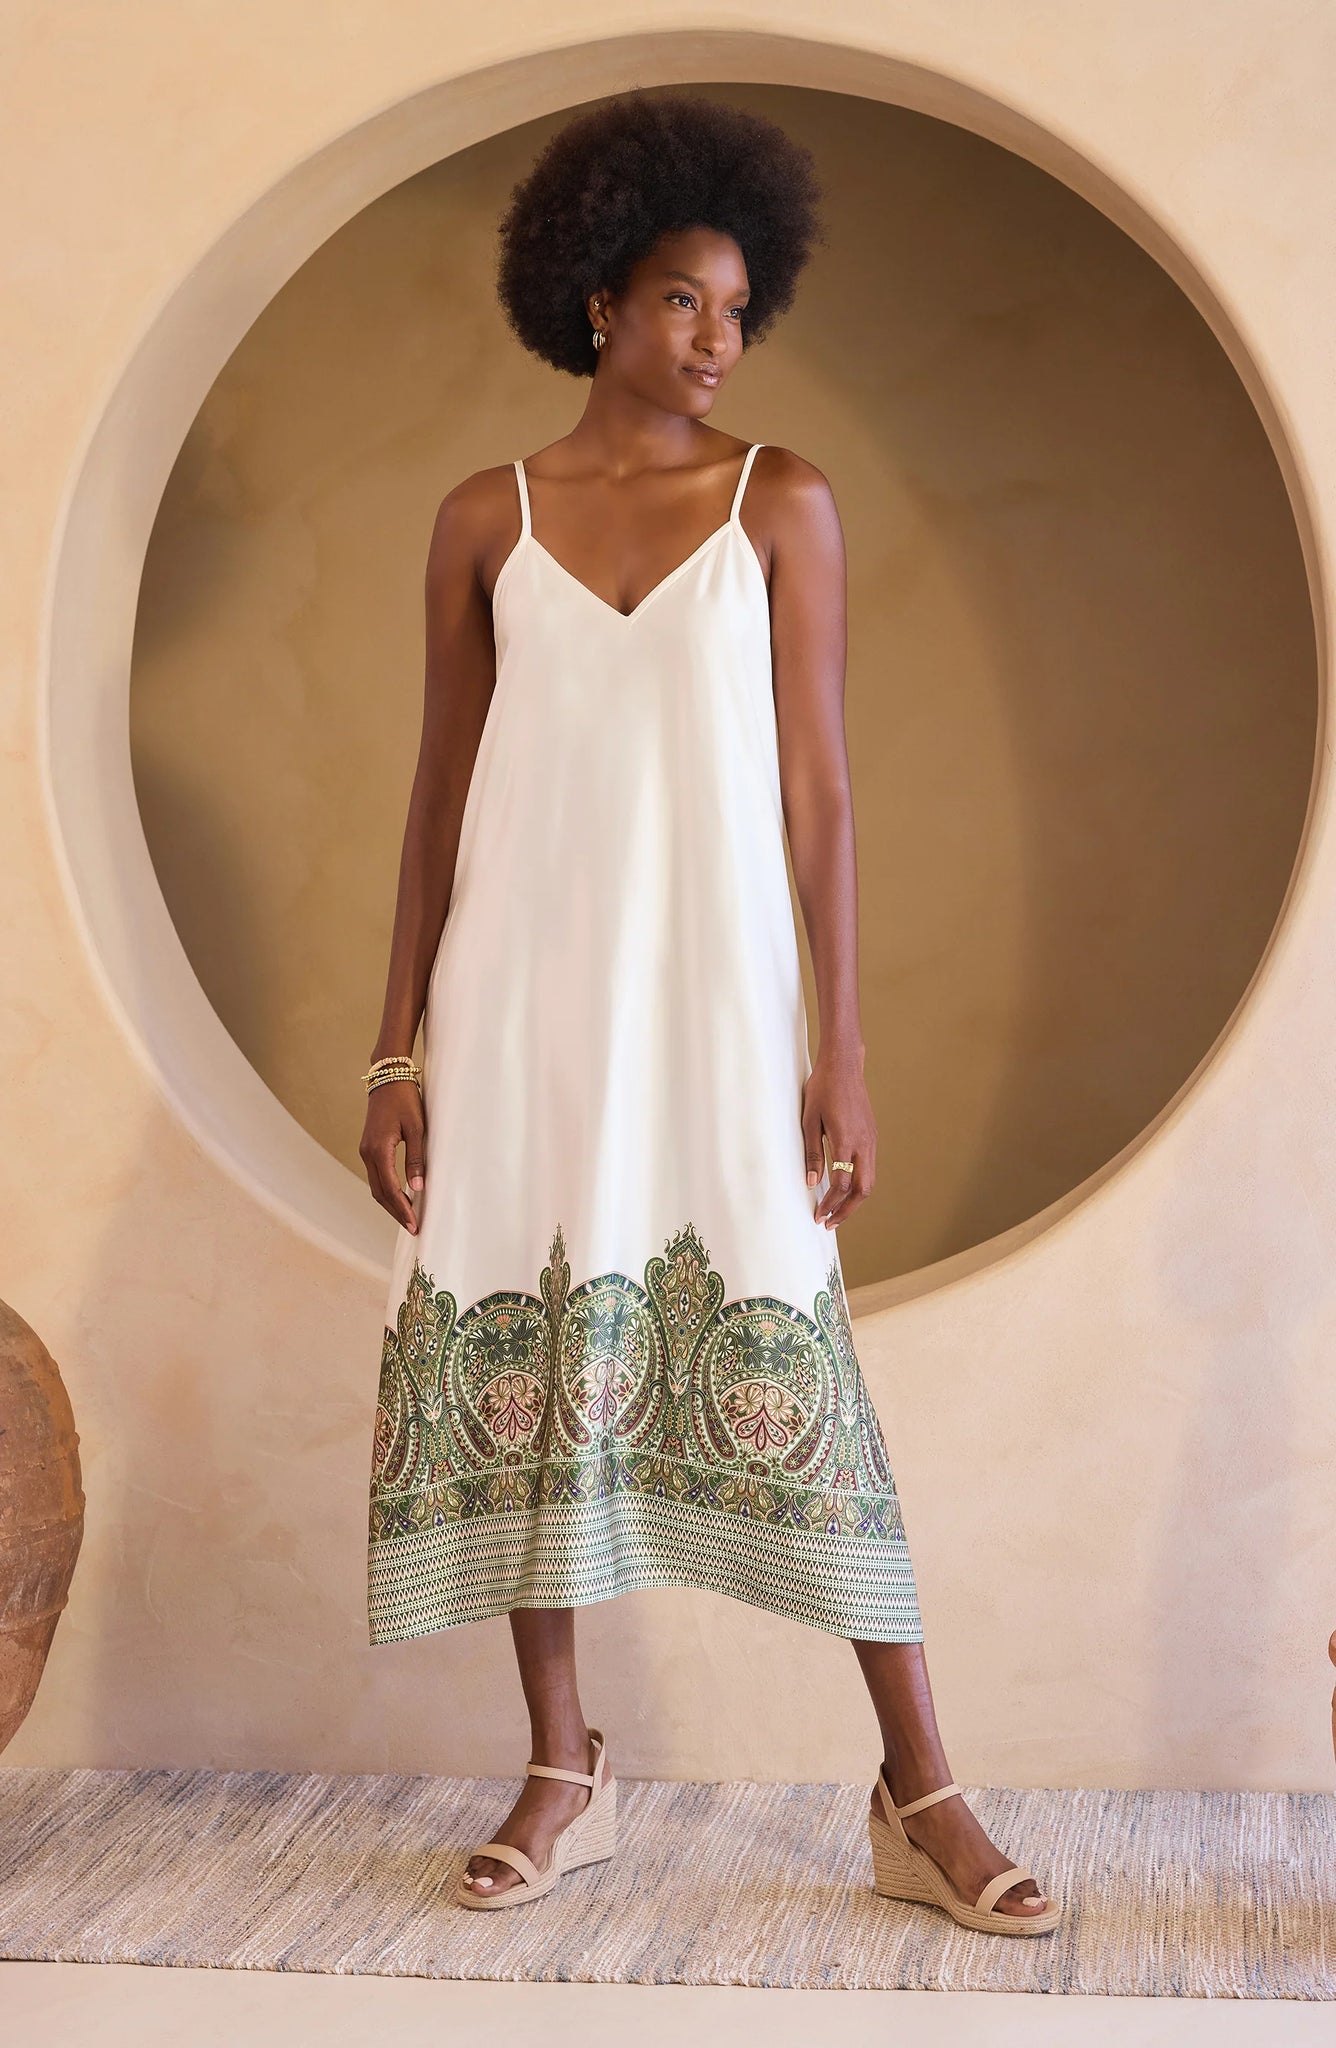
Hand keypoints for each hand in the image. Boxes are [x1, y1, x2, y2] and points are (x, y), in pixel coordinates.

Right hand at [359, 1081, 425, 1232]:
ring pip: (375, 1186)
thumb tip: (417, 1188)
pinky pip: (376, 1175)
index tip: (414, 1224)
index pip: (390, 1189)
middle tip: (412, 1228)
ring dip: (390, 1203)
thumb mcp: (417, 1128)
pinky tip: (399, 1196)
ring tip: (407, 1217)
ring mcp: (365, 1151)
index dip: (402, 1209)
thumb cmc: (405, 1100)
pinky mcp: (368, 1147)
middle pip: (379, 1193)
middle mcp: (367, 1153)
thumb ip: (416, 1159)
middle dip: (395, 1212)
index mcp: (379, 1150)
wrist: (388, 1077)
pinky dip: (386, 1190)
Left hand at [801, 1050, 875, 1229]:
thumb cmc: (822, 1089)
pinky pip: (870, 1167)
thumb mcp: (809, 1121)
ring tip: (836, 1211)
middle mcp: (864, 1143)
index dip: (830, 1204)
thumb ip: (812, 1153)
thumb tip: (812, 1183)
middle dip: (846, 1210)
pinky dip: (859, 1184)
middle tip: (829, 1223)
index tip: (818, 1215)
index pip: (842, 1184)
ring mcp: (871, 1140)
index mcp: (846, 1141)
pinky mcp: (872, 1136)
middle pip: (863, 1189)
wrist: (844, 1066)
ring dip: (854, 1200)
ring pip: (870, 1181)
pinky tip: (845, 1188)